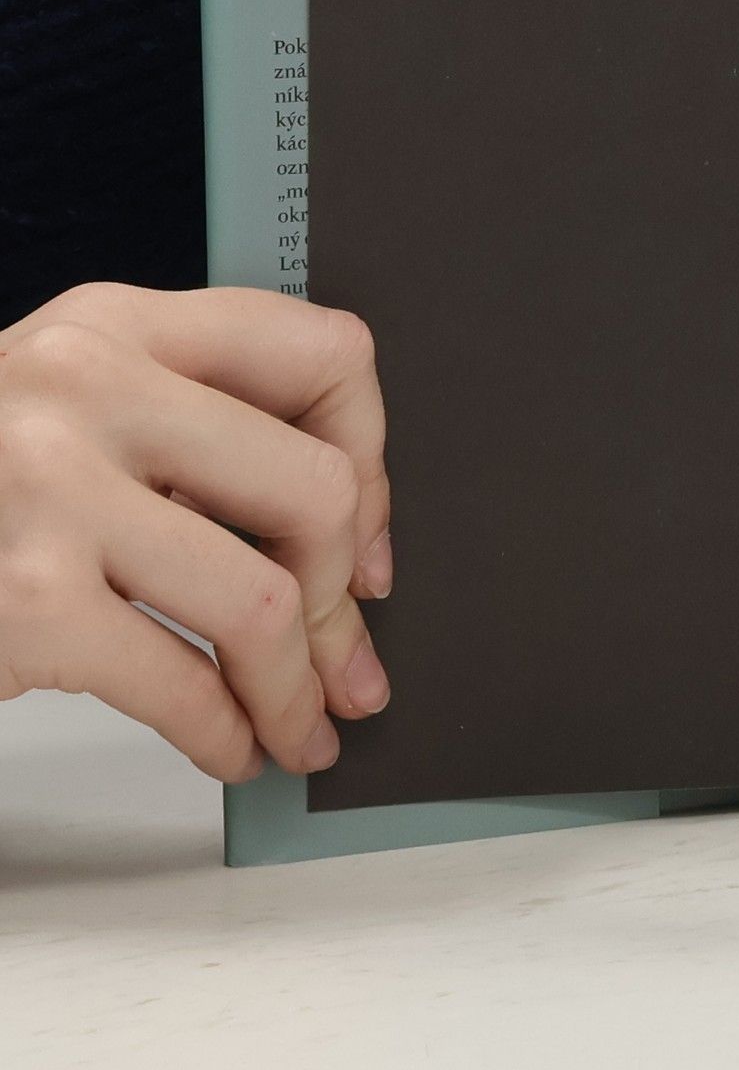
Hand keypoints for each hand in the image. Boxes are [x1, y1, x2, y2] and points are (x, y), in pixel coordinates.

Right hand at [0, 285, 393, 780]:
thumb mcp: (67, 411)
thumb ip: (189, 428)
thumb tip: (349, 542)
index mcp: (116, 324)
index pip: (325, 355)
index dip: (373, 458)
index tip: (362, 535)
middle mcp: (85, 385)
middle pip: (316, 487)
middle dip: (341, 595)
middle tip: (340, 652)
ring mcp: (47, 490)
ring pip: (265, 599)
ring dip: (297, 688)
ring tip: (300, 724)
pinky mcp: (22, 600)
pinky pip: (185, 681)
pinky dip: (228, 731)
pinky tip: (232, 745)